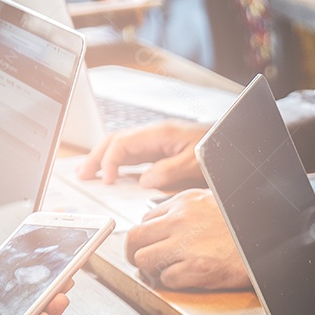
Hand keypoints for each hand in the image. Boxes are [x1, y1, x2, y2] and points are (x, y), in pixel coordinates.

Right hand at [77, 120, 209, 187]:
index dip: (108, 161)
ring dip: (104, 159)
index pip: (122, 143)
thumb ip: (168, 171)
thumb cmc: (217, 149)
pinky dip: (119, 163)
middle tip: (81, 174)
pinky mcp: (162, 150)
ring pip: (122, 147)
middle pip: (116, 142)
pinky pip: (135, 155)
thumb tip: (144, 181)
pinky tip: (113, 173)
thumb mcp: (194, 163)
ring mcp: (157, 141)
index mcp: (159, 133)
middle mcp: (154, 135)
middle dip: (96, 157)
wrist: (234, 143)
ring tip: (88, 173)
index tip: (105, 180)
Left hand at [124, 189, 250, 289]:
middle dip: (135, 252)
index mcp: (185, 202)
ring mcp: (186, 245)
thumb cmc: (246, 225)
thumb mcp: (214, 203)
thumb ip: (191, 210)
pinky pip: (165, 279)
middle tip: (142, 260)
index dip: (148, 235)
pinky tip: (185, 278)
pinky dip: (171, 282)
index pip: (147, 218)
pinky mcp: (195, 269)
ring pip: (143, 259)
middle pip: (135, 237)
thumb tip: (172, 221)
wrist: (272, 239)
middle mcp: (180, 221)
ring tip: (162, 272)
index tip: (152, 243)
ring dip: (150, 269)